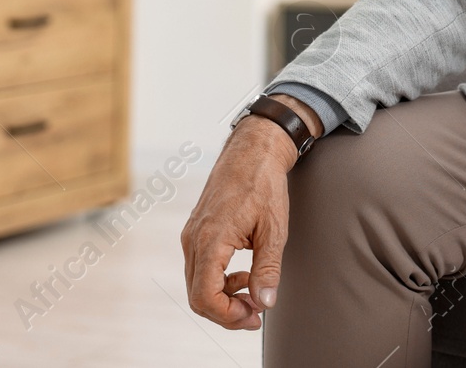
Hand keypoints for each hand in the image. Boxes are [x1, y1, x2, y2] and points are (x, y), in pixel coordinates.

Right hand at [181, 94, 321, 328]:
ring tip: (254, 291)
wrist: (253, 149)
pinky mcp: (196, 231)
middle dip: (226, 312)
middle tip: (256, 313)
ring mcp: (192, 234)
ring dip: (223, 297)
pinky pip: (200, 268)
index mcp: (211, 239)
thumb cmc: (264, 183)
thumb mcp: (274, 229)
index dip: (228, 316)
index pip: (204, 296)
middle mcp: (194, 239)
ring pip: (197, 284)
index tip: (253, 316)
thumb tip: (264, 303)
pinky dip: (219, 280)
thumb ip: (267, 269)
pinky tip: (244, 273)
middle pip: (197, 296)